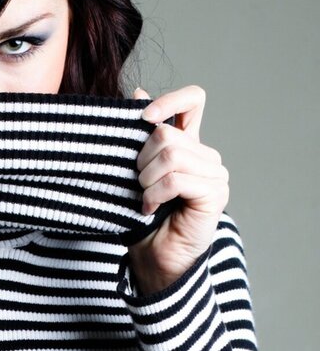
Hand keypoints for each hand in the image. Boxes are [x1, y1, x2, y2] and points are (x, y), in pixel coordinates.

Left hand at [128, 85, 229, 294]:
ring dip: (147, 180)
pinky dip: (155, 194)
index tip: (143, 119)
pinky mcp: (215, 193)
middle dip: (141, 161)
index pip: (193, 100)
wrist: (155, 258)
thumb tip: (138, 92)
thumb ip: (141, 137)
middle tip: (138, 185)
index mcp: (188, 145)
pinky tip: (150, 209)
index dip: (169, 101)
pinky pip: (176, 180)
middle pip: (167, 135)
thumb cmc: (143, 218)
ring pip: (171, 155)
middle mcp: (205, 155)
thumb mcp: (136, 171)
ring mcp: (215, 174)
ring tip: (145, 199)